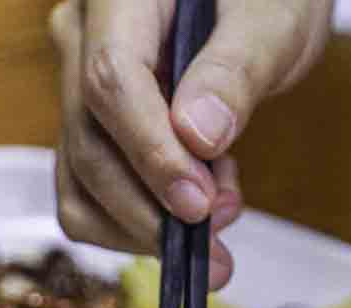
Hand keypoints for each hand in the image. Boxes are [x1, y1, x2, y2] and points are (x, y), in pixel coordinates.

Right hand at [48, 0, 332, 288]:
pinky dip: (134, 222)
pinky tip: (193, 208)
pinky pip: (89, 194)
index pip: (110, 85)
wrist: (252, 5)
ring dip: (139, 227)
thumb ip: (237, 68)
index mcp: (117, 0)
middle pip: (89, 146)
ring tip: (214, 225)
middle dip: (148, 209)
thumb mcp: (274, 16)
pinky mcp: (89, 131)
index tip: (197, 204)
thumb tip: (199, 136)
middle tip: (215, 240)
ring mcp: (76, 92)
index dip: (149, 153)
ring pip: (79, 184)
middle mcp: (80, 44)